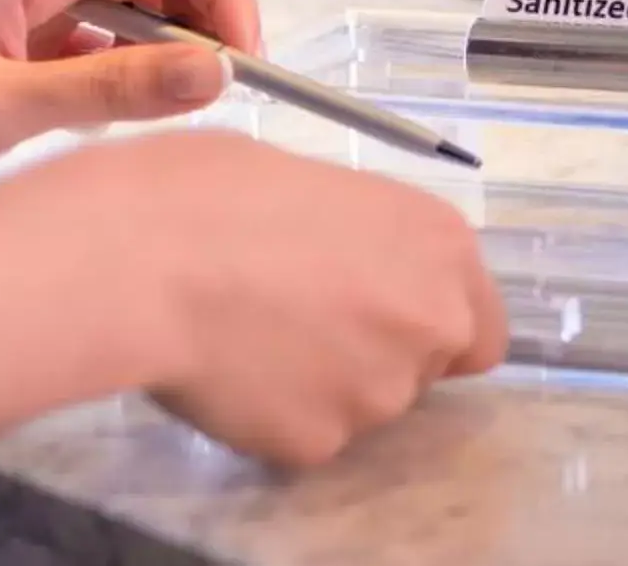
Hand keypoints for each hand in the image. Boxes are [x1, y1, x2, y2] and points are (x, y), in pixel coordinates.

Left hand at [0, 0, 263, 218]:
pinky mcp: (15, 55)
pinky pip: (103, 51)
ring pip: (137, 10)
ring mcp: (25, 13)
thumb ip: (110, 92)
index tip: (240, 62)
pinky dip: (129, 80)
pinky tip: (115, 124)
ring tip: (166, 113)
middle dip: (204, 19)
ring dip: (168, 53)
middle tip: (218, 91)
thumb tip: (214, 73)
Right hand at [11, 129, 507, 466]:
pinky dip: (274, 415)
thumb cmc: (214, 191)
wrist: (145, 256)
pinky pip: (304, 436)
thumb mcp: (321, 186)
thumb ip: (366, 240)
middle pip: (427, 369)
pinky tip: (229, 371)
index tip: (388, 321)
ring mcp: (380, 391)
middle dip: (378, 355)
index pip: (482, 328)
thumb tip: (348, 262)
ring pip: (364, 405)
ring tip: (251, 337)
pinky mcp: (320, 442)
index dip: (436, 329)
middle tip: (304, 326)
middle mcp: (431, 320)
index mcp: (441, 243)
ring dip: (323, 384)